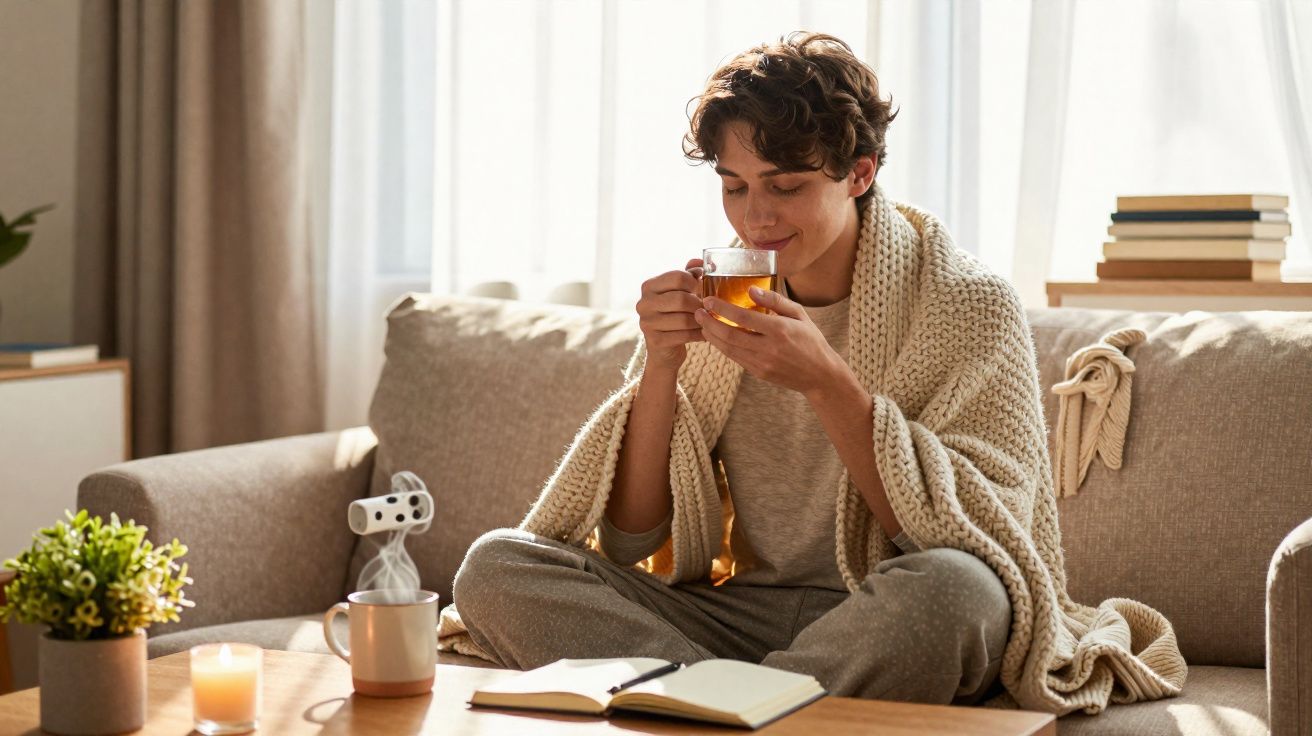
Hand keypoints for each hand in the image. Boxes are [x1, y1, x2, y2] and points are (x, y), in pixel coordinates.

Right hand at [636, 258, 705, 370]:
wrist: (664, 348)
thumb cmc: (674, 314)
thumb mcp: (679, 291)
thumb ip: (689, 274)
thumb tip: (700, 261)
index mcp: (649, 286)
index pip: (677, 277)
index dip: (695, 282)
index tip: (702, 289)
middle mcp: (643, 303)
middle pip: (681, 299)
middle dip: (699, 304)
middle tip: (708, 308)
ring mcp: (647, 323)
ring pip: (684, 319)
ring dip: (701, 321)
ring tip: (708, 321)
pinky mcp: (655, 341)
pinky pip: (684, 336)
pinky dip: (699, 335)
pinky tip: (704, 334)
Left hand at [695, 286, 848, 397]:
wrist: (820, 375)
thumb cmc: (811, 340)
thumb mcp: (798, 314)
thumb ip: (775, 300)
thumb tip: (750, 289)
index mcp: (779, 330)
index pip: (743, 317)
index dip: (721, 308)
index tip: (708, 300)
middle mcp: (769, 348)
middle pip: (729, 335)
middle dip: (709, 323)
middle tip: (697, 311)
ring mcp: (762, 363)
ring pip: (728, 349)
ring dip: (712, 336)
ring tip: (702, 323)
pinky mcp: (758, 373)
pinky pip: (735, 358)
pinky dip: (722, 346)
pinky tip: (716, 336)